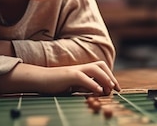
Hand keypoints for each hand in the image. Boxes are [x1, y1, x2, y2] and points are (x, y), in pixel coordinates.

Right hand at [0, 60, 120, 95]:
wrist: (39, 80)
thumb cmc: (55, 84)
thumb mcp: (73, 86)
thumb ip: (84, 87)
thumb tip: (98, 92)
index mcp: (82, 70)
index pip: (101, 68)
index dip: (110, 76)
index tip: (116, 88)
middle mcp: (80, 67)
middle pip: (101, 65)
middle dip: (111, 76)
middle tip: (116, 89)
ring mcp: (75, 70)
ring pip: (95, 69)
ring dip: (105, 78)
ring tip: (109, 89)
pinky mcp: (69, 75)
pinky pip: (83, 77)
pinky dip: (92, 83)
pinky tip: (98, 90)